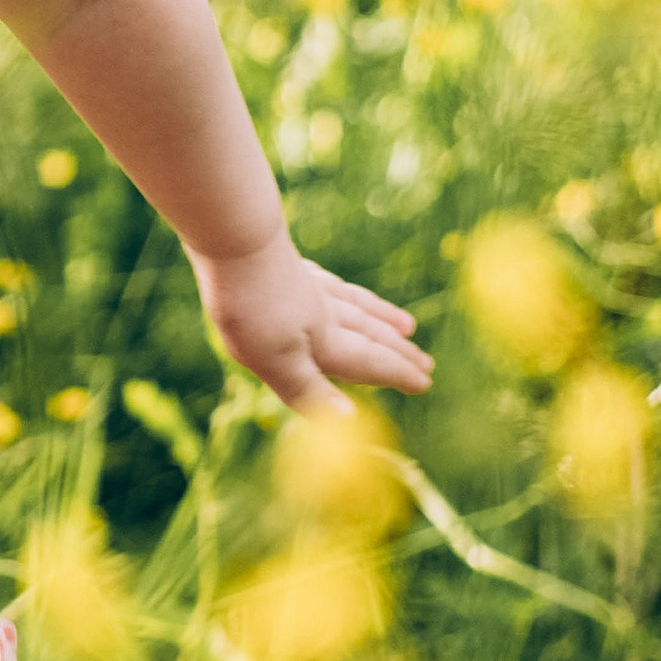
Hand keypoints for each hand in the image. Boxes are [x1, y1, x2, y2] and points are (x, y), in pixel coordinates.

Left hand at [189, 229, 432, 414]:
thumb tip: (350, 421)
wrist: (233, 239)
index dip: (397, 374)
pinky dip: (348, 293)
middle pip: (369, 334)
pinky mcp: (288, 265)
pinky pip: (332, 285)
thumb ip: (311, 390)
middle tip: (426, 362)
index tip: (425, 382)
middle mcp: (324, 313)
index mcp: (324, 340)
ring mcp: (308, 286)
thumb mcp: (276, 360)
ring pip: (356, 307)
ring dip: (382, 319)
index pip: (369, 361)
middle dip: (398, 351)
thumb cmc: (252, 307)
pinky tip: (342, 289)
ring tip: (405, 326)